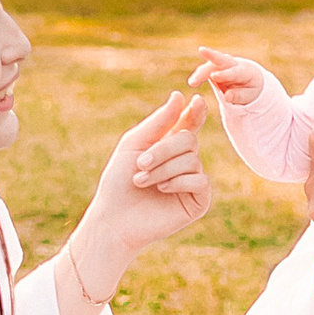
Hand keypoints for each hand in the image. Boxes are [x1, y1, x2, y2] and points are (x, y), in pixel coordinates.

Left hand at [71, 90, 211, 295]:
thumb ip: (159, 121)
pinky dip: (178, 182)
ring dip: (162, 169)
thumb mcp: (135, 144)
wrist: (114, 218)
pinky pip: (200, 180)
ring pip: (192, 160)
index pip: (190, 123)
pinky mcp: (198, 201)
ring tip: (142, 181)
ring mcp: (193, 181)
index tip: (197, 101)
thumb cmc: (119, 182)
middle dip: (162, 149)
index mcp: (170, 146)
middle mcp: (185, 162)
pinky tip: (162, 190)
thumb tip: (180, 96)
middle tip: (140, 164)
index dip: (196, 112)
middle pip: (188, 139)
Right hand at [187, 52, 266, 104]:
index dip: (224, 74)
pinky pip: (206, 69)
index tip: (214, 76)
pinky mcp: (214, 68)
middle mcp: (232, 64)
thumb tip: (227, 96)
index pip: (234, 71)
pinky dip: (199, 74)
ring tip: (192, 82)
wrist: (249, 79)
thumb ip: (240, 96)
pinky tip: (192, 82)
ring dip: (201, 71)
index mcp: (244, 71)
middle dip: (211, 54)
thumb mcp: (250, 95)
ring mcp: (222, 65)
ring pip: (211, 64)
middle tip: (201, 50)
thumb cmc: (251, 88)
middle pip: (222, 58)